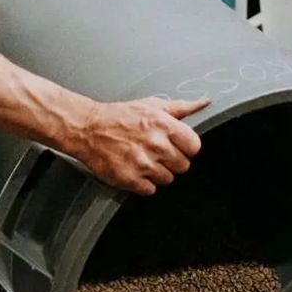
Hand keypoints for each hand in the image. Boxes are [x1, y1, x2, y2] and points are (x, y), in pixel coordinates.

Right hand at [72, 96, 210, 195]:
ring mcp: (143, 164)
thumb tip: (204, 102)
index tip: (177, 145)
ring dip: (157, 172)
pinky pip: (150, 189)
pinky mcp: (130, 179)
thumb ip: (181, 107)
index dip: (187, 147)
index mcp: (163, 125)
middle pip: (183, 165)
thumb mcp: (152, 104)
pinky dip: (143, 182)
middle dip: (172, 160)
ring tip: (142, 158)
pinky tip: (134, 168)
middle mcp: (155, 145)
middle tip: (156, 151)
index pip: (194, 147)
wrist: (88, 128)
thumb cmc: (119, 115)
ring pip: (167, 179)